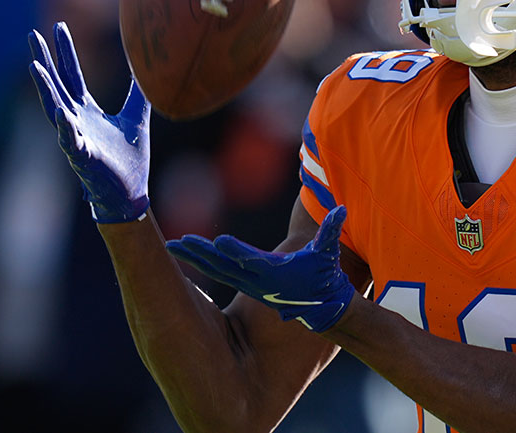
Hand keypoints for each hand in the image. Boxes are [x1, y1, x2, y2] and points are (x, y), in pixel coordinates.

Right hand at [28, 22, 150, 222]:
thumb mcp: (136, 117)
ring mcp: (76, 138)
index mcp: (87, 110)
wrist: (130, 193)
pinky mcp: (84, 157)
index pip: (72, 75)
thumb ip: (139, 94)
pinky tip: (62, 112)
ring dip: (46, 88)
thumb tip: (146, 69)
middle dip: (46, 60)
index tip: (57, 25)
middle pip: (57, 85)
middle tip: (33, 34)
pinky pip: (72, 141)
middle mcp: (76, 120)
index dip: (65, 51)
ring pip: (55, 109)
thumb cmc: (129, 158)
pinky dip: (67, 128)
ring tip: (35, 66)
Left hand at [166, 206, 355, 331]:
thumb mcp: (328, 254)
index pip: (253, 260)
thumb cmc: (324, 276)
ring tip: (173, 245)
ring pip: (217, 269)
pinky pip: (219, 273)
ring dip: (194, 257)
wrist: (321, 306)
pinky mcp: (245, 284)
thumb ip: (331, 232)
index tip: (218, 241)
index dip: (236, 251)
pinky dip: (202, 263)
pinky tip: (187, 254)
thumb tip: (342, 209)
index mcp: (276, 273)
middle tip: (177, 242)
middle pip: (224, 265)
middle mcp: (257, 281)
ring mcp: (249, 284)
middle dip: (200, 254)